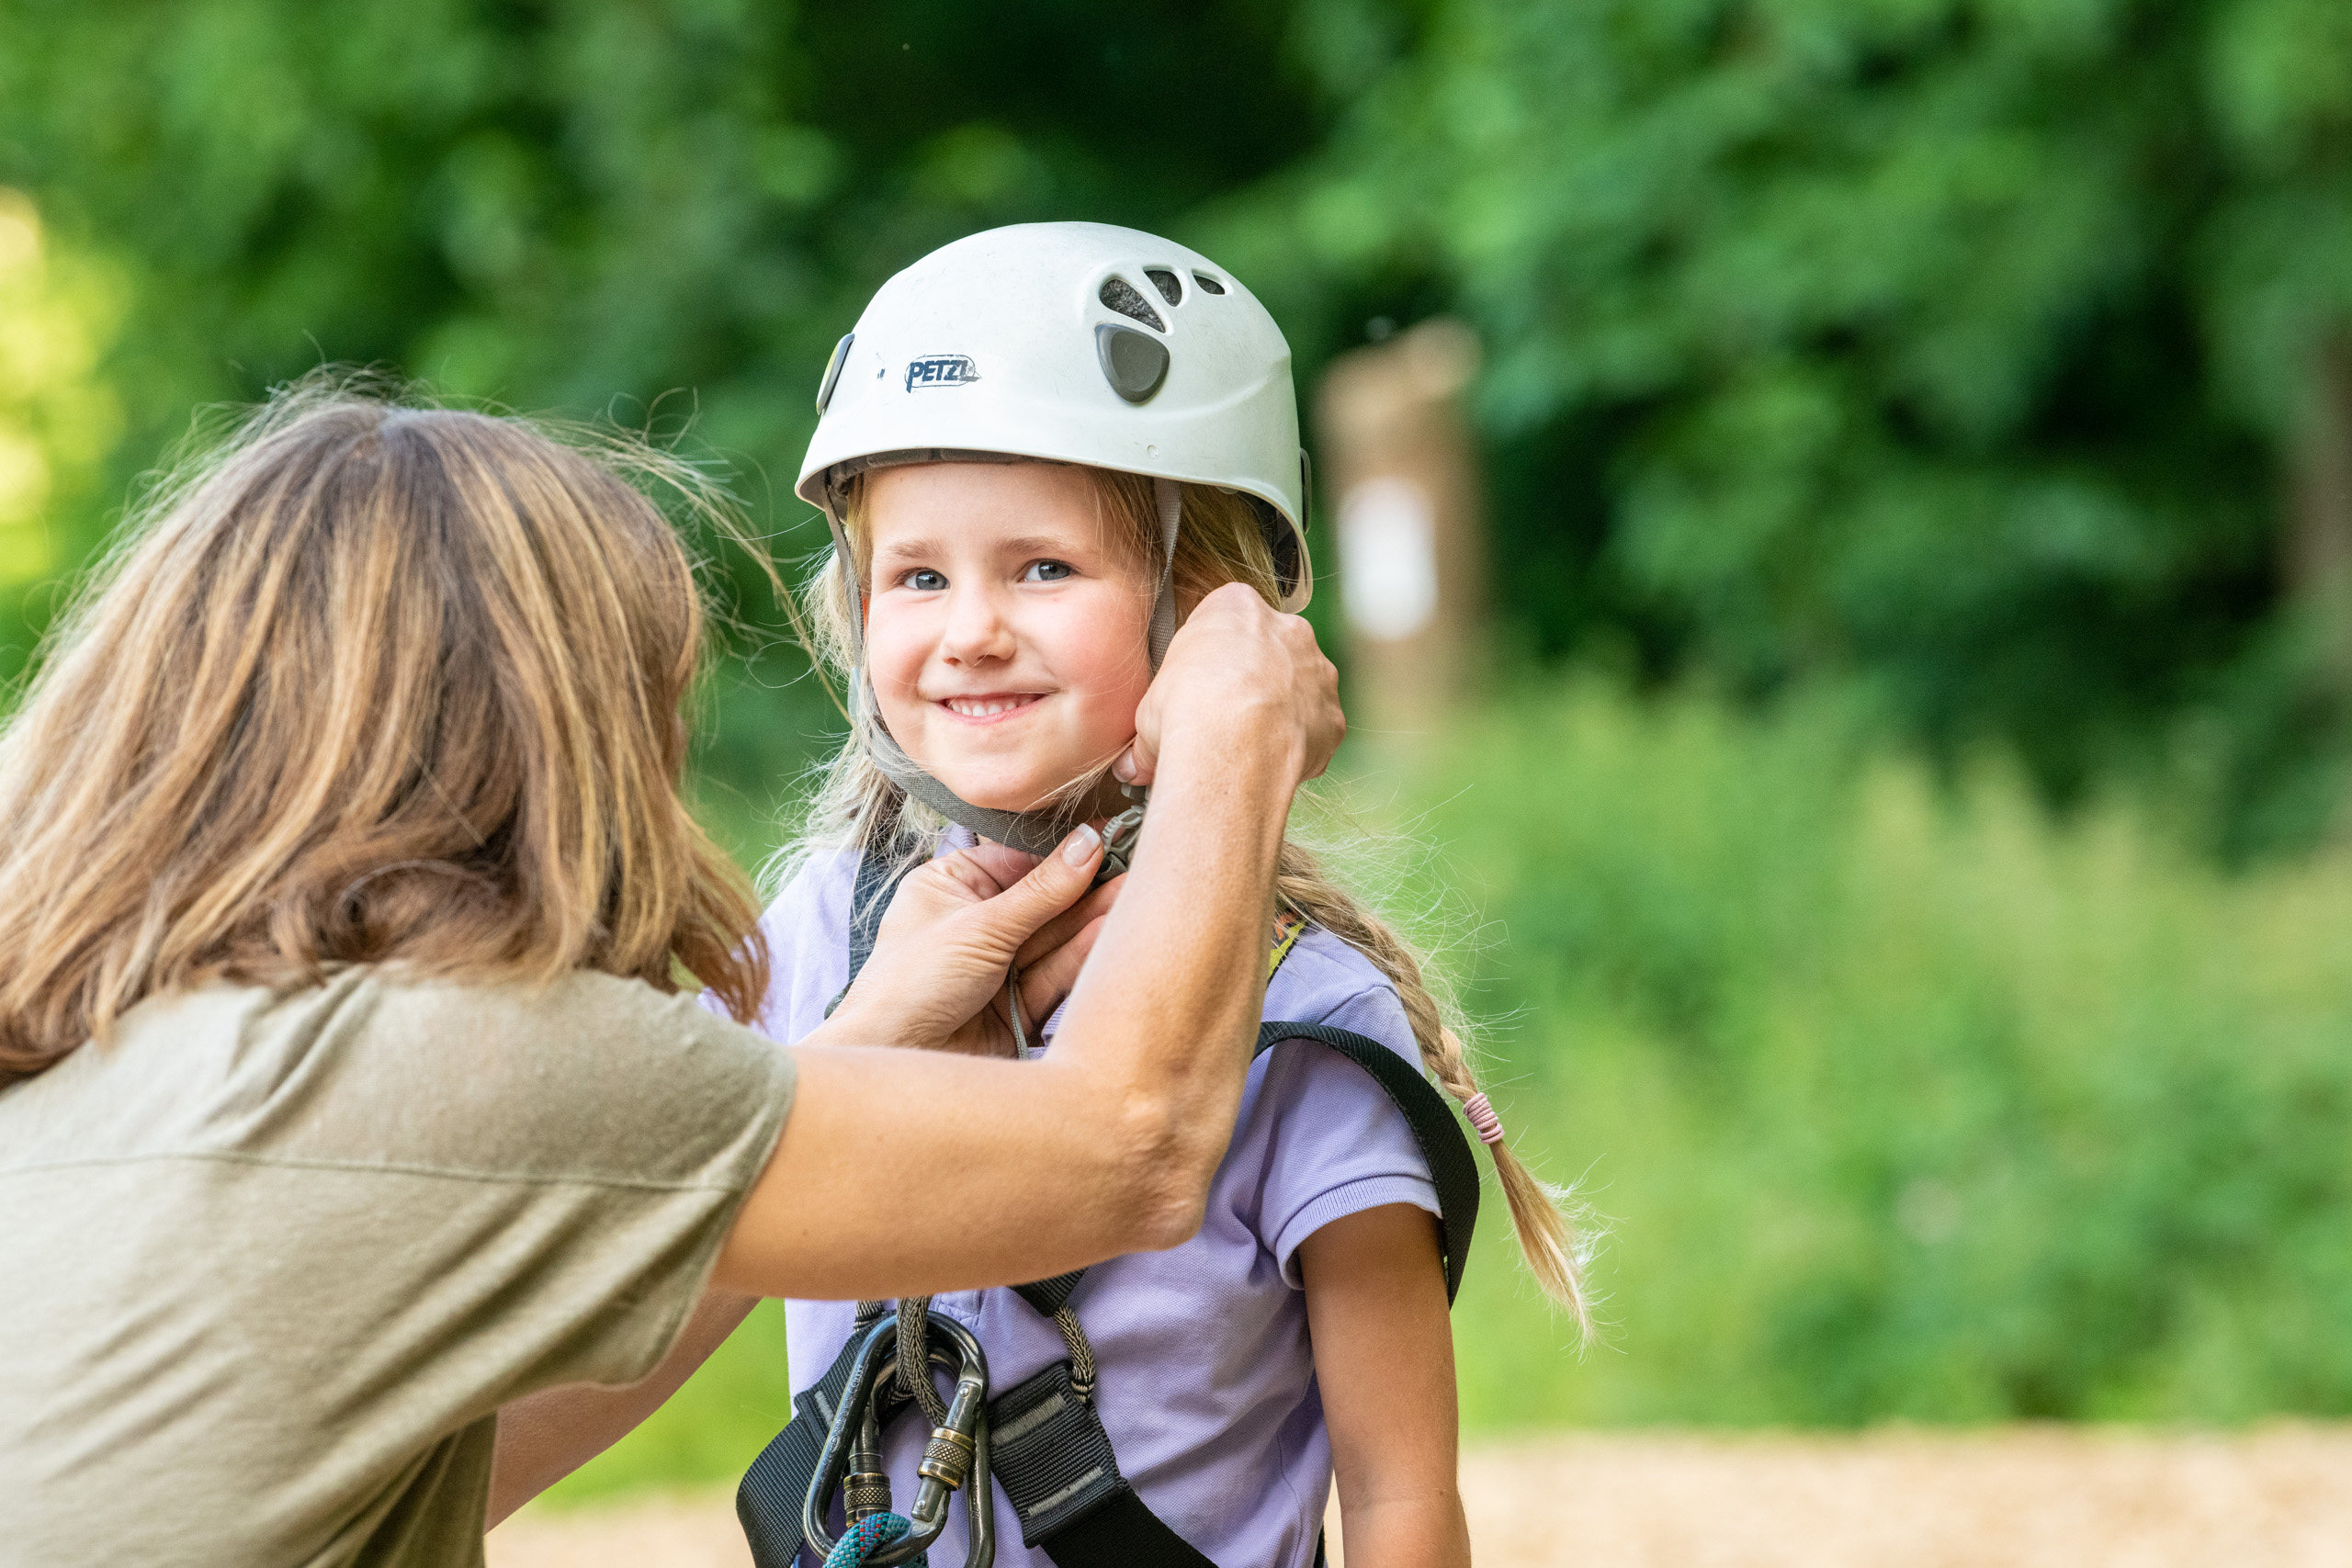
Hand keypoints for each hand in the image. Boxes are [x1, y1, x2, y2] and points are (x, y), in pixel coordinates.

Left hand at [833, 828, 1121, 1056]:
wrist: (895, 1059)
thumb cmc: (911, 983)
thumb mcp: (980, 925)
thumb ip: (1042, 890)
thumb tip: (1088, 843)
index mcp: (949, 887)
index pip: (1016, 861)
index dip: (1060, 854)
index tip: (1105, 839)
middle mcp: (973, 924)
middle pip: (1040, 901)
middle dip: (1083, 889)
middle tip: (1132, 870)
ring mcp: (996, 967)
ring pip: (1052, 939)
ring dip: (1090, 921)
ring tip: (1133, 898)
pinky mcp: (1015, 1007)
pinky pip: (1054, 975)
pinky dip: (1081, 957)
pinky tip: (1111, 934)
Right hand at [1116, 583, 1342, 789]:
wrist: (1232, 746)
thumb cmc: (1187, 709)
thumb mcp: (1151, 706)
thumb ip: (1153, 728)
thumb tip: (1137, 763)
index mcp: (1237, 608)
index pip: (1227, 619)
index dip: (1212, 656)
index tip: (1198, 684)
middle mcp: (1288, 630)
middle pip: (1272, 650)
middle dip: (1254, 681)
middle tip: (1225, 717)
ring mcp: (1318, 673)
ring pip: (1301, 689)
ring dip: (1280, 713)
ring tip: (1247, 748)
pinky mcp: (1333, 718)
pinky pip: (1316, 730)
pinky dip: (1299, 746)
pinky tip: (1270, 766)